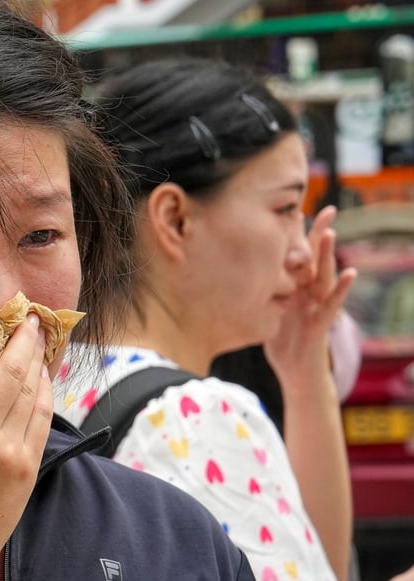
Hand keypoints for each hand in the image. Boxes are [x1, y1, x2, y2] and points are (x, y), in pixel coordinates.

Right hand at [0, 315, 51, 580]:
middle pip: (5, 372)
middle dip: (21, 339)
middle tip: (28, 319)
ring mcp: (4, 450)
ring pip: (28, 391)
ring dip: (36, 360)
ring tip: (39, 340)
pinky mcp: (26, 466)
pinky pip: (41, 417)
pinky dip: (43, 392)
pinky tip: (42, 377)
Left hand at [265, 206, 356, 380]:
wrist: (294, 372)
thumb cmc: (280, 341)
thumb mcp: (265, 311)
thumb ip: (259, 293)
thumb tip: (229, 278)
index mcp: (294, 288)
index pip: (297, 257)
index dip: (297, 236)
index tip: (294, 211)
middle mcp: (308, 293)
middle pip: (315, 259)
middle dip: (319, 234)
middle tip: (327, 209)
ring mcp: (317, 306)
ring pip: (325, 276)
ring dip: (328, 254)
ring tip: (331, 232)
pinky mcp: (322, 322)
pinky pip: (333, 303)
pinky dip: (343, 288)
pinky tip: (351, 272)